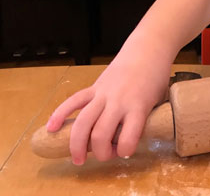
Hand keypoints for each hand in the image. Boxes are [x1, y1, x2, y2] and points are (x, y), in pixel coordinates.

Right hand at [46, 53, 171, 164]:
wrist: (148, 50)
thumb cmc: (156, 78)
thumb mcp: (157, 102)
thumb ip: (144, 120)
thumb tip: (129, 140)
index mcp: (138, 107)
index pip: (128, 139)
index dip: (124, 151)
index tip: (125, 151)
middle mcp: (118, 102)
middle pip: (100, 134)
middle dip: (100, 153)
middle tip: (104, 156)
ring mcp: (103, 94)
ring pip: (83, 122)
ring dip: (77, 144)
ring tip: (77, 159)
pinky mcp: (94, 87)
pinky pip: (73, 101)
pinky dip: (59, 114)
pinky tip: (52, 128)